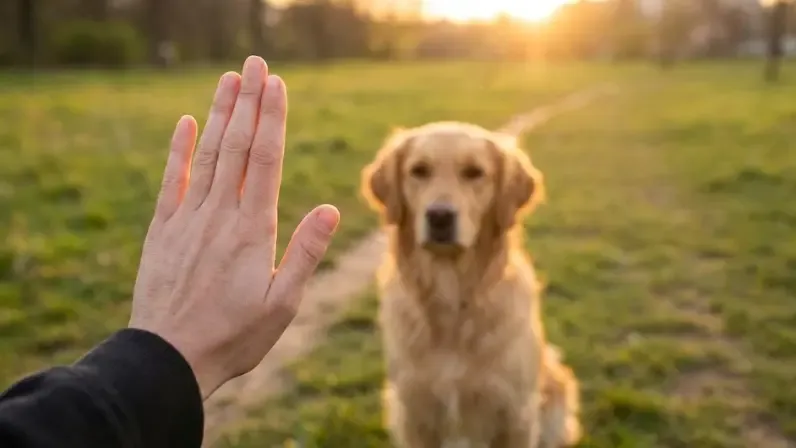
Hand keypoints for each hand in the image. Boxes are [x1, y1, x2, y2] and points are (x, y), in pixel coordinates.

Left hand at [128, 56, 338, 399]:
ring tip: (229, 80)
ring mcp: (188, 220)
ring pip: (206, 155)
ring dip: (218, 115)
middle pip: (236, 146)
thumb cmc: (235, 336)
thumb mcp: (283, 303)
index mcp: (253, 229)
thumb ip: (304, 253)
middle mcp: (220, 215)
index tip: (277, 85)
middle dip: (248, 102)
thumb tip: (329, 209)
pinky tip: (185, 123)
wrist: (170, 358)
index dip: (271, 119)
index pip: (265, 160)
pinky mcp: (163, 231)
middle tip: (255, 64)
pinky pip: (172, 181)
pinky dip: (178, 150)